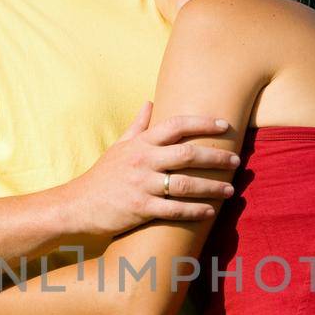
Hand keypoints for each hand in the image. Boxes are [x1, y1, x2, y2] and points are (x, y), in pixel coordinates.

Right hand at [65, 101, 239, 236]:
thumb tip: (149, 102)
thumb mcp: (119, 147)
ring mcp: (142, 185)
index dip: (203, 122)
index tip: (225, 124)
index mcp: (141, 144)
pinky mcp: (140, 209)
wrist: (77, 204)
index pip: (176, 125)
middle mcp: (143, 161)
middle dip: (216, 156)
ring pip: (185, 183)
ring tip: (230, 190)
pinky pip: (174, 209)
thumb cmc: (102, 176)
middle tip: (237, 160)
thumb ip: (138, 126)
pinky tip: (210, 212)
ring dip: (212, 187)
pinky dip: (194, 211)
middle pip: (187, 154)